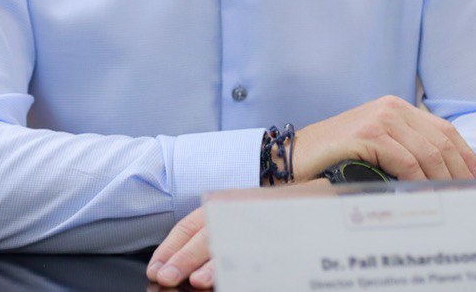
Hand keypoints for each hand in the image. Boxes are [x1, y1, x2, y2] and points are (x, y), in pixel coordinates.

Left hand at [147, 180, 334, 286]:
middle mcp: (239, 209)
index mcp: (224, 204)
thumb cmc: (273, 210)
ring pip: (233, 242)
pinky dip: (245, 267)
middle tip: (165, 275)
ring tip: (196, 280)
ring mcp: (260, 219)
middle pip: (207, 233)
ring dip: (213, 264)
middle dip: (184, 257)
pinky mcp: (280, 233)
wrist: (319, 194)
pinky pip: (260, 251)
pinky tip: (233, 279)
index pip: (191, 224)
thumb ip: (213, 232)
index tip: (156, 266)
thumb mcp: (236, 215)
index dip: (171, 245)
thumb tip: (176, 262)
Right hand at [293, 96, 475, 181]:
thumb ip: (406, 149)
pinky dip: (419, 182)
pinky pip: (406, 161)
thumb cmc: (338, 156)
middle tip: (469, 197)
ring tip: (451, 201)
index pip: (446, 130)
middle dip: (459, 172)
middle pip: (442, 141)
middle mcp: (392, 107)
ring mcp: (380, 118)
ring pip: (427, 153)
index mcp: (398, 107)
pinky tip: (423, 196)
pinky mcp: (368, 133)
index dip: (466, 156)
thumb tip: (444, 176)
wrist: (297, 155)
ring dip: (443, 181)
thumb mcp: (378, 146)